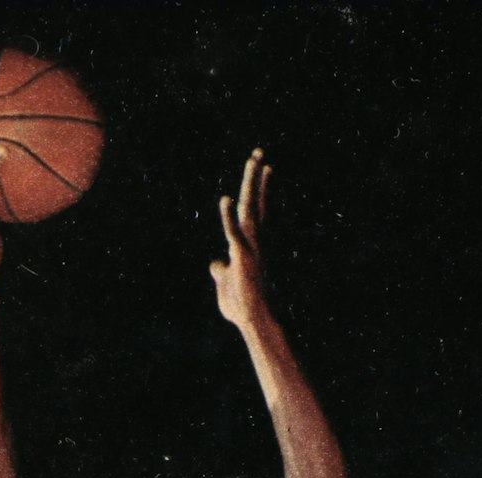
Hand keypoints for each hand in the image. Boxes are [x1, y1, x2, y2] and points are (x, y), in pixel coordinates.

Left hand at [211, 147, 270, 331]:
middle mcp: (254, 240)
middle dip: (257, 177)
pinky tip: (225, 200)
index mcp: (251, 244)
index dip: (262, 190)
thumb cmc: (241, 306)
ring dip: (251, 183)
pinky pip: (233, 233)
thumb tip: (214, 263)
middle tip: (259, 153)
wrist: (252, 321)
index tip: (267, 168)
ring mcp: (250, 246)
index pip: (258, 211)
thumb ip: (220, 271)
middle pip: (255, 202)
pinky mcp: (242, 256)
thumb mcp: (225, 284)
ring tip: (254, 160)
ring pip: (250, 208)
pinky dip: (228, 217)